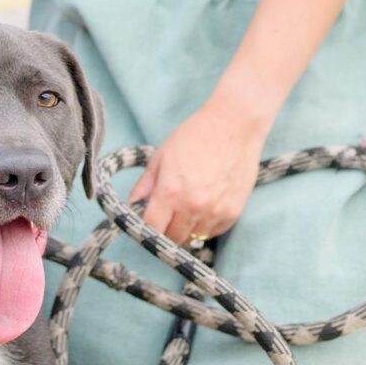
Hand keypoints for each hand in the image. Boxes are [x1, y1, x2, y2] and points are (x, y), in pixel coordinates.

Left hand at [129, 92, 270, 250]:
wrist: (234, 126)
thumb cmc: (195, 136)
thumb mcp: (161, 156)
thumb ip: (145, 184)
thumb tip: (131, 204)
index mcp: (170, 191)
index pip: (152, 228)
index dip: (147, 229)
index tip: (148, 223)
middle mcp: (192, 207)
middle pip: (173, 238)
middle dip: (166, 231)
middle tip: (167, 217)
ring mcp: (214, 212)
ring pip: (193, 239)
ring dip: (187, 230)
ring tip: (187, 209)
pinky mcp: (233, 213)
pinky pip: (213, 232)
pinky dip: (206, 226)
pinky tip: (205, 207)